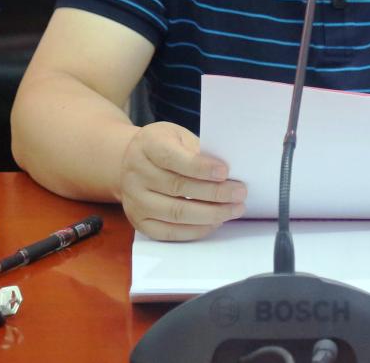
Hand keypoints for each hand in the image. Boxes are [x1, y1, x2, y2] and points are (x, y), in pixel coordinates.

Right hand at [120, 121, 246, 240]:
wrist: (130, 162)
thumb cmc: (165, 146)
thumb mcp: (178, 136)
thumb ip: (198, 151)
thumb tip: (228, 174)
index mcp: (148, 146)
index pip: (173, 158)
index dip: (200, 167)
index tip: (225, 172)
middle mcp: (136, 174)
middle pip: (178, 188)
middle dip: (214, 193)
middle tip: (240, 193)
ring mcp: (135, 201)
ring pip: (176, 213)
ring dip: (210, 214)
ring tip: (234, 209)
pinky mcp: (140, 222)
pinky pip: (170, 232)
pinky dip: (196, 229)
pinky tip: (215, 222)